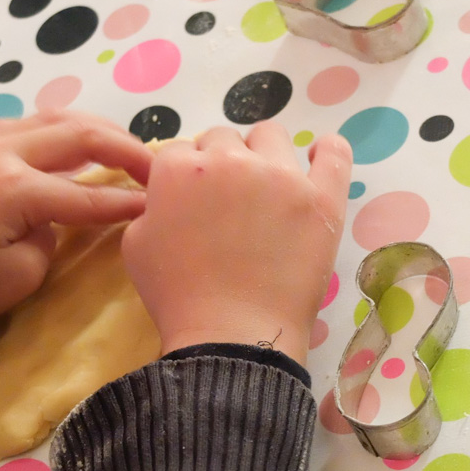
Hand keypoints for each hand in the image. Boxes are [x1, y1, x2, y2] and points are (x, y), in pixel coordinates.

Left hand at [0, 110, 153, 333]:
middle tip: (158, 167)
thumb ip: (54, 236)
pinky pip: (33, 124)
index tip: (164, 206)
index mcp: (15, 188)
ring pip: (56, 118)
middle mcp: (4, 152)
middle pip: (81, 135)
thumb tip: (61, 215)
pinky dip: (65, 129)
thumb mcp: (19, 276)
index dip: (130, 202)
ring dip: (97, 129)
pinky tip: (78, 143)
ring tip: (128, 149)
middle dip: (127, 148)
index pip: (90, 193)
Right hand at [122, 122, 351, 364]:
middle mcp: (230, 159)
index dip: (183, 175)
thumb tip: (169, 196)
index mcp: (180, 168)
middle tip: (225, 203)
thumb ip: (151, 206)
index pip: (179, 150)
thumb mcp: (136, 245)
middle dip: (219, 163)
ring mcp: (282, 175)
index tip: (191, 200)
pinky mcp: (321, 197)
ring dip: (262, 152)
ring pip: (271, 135)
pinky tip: (319, 157)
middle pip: (223, 138)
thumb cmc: (177, 296)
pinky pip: (333, 153)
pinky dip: (326, 150)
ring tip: (266, 186)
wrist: (231, 335)